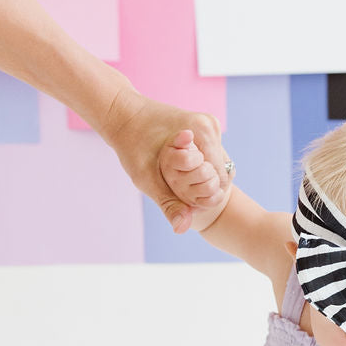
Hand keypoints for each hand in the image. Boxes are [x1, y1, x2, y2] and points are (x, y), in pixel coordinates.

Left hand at [100, 91, 229, 233]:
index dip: (202, 191)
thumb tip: (182, 229)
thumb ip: (169, 203)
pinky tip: (181, 163)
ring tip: (176, 170)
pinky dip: (200, 163)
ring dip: (202, 173)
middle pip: (222, 171)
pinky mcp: (207, 124)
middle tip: (174, 178)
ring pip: (219, 164)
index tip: (178, 188)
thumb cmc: (132, 146)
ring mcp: (210, 123)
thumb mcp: (147, 178)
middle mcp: (210, 125)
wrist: (124, 115)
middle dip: (202, 182)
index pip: (221, 178)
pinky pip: (212, 154)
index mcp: (202, 132)